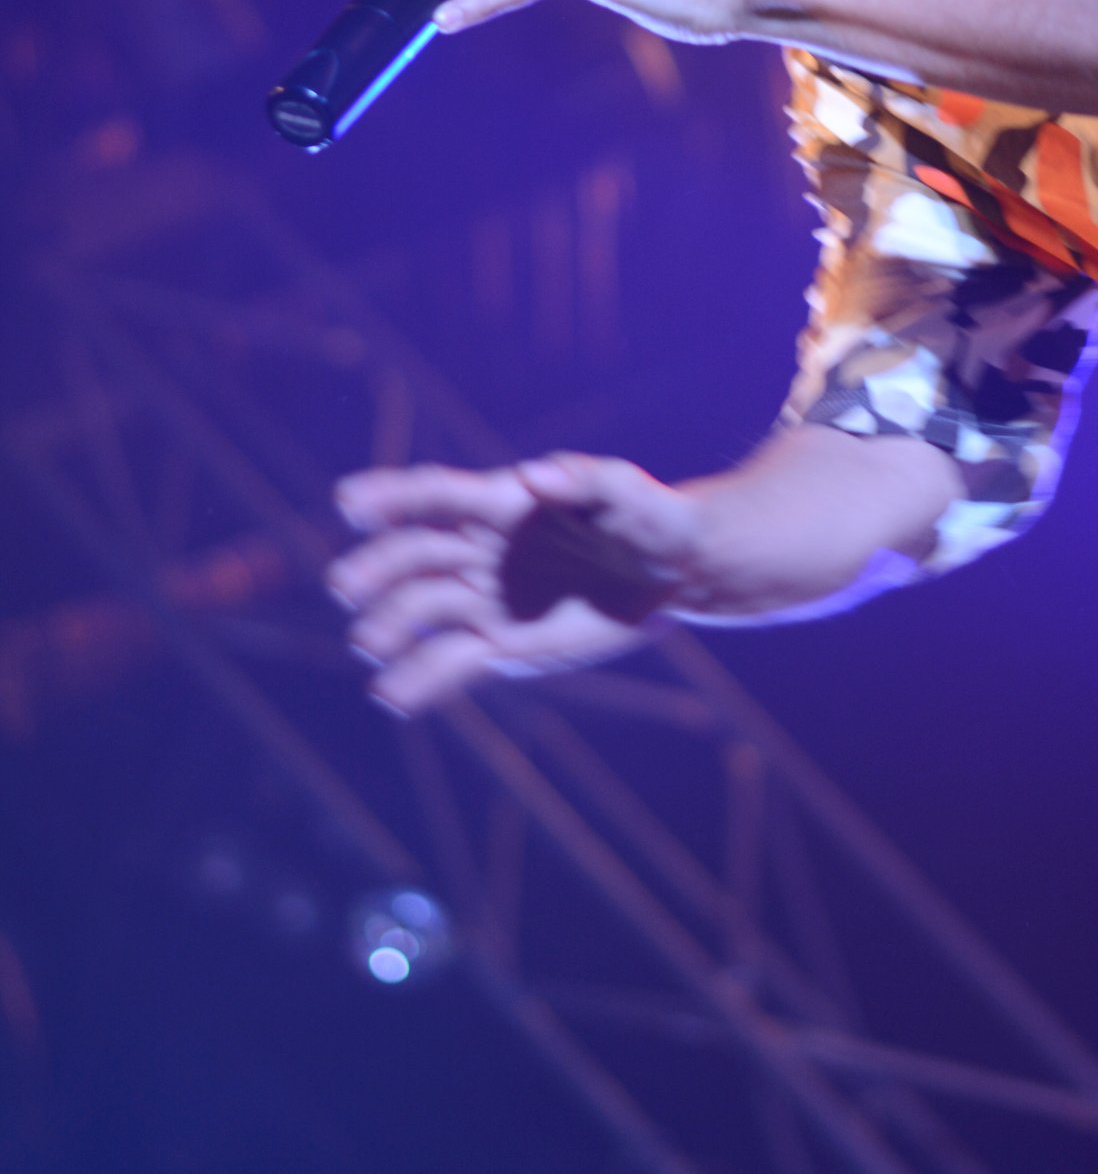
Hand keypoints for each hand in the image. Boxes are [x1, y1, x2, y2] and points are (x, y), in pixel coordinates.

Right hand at [326, 453, 704, 712]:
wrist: (674, 573)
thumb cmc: (652, 515)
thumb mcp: (626, 491)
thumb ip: (582, 479)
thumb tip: (530, 476)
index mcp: (503, 504)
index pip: (435, 495)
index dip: (390, 495)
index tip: (349, 502)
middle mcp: (482, 550)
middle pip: (415, 555)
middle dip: (379, 567)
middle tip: (347, 586)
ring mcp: (487, 599)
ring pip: (424, 610)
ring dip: (391, 625)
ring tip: (369, 644)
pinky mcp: (502, 644)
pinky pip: (451, 662)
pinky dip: (421, 680)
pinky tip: (392, 697)